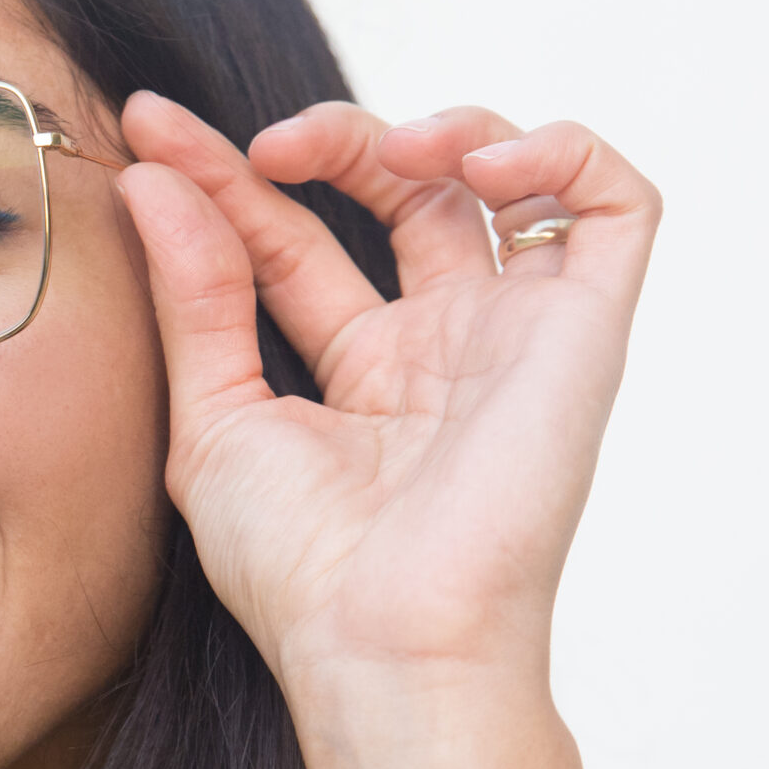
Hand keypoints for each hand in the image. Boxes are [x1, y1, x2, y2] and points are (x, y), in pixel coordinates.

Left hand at [116, 96, 661, 719]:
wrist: (388, 640)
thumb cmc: (298, 568)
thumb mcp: (214, 417)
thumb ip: (192, 294)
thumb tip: (150, 179)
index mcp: (358, 369)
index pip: (290, 235)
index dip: (222, 175)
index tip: (150, 131)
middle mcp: (444, 343)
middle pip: (397, 189)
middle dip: (330, 136)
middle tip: (262, 143)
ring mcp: (516, 334)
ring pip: (508, 180)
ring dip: (445, 128)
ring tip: (387, 148)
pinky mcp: (587, 332)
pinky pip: (618, 206)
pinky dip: (560, 153)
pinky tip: (478, 168)